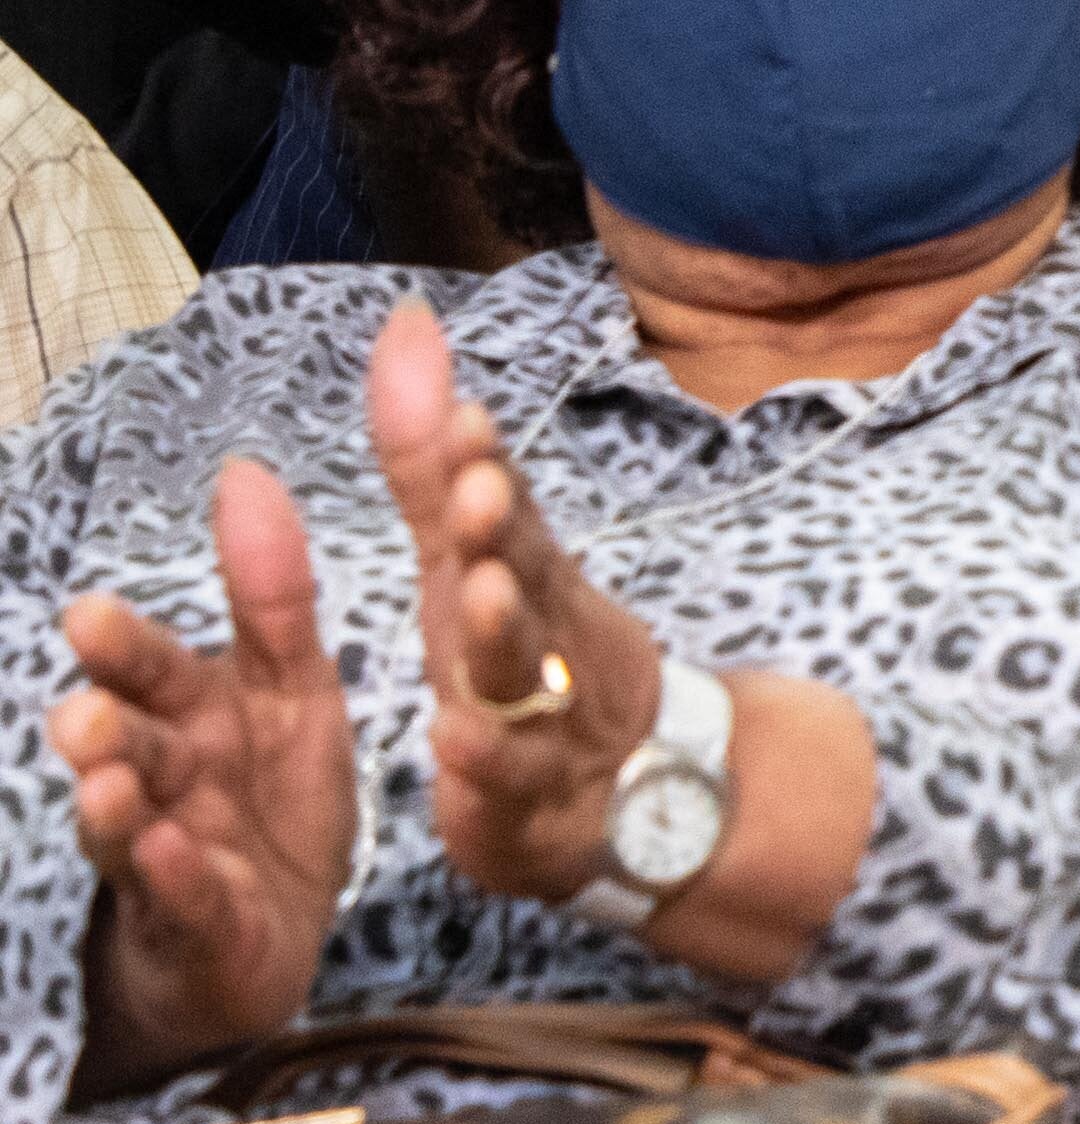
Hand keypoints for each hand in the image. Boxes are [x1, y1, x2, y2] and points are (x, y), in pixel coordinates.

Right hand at [51, 455, 356, 1094]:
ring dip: (116, 800)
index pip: (151, 667)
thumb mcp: (290, 689)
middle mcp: (163, 774)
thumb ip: (271, 594)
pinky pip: (181, 895)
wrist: (271, 934)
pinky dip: (172, 875)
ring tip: (107, 777)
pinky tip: (165, 852)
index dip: (122, 648)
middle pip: (124, 743)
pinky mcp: (193, 920)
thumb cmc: (269, 797)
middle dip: (101, 726)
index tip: (87, 616)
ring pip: (129, 821)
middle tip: (85, 710)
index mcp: (191, 711)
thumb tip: (243, 472)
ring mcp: (166, 848)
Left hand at [365, 298, 665, 906]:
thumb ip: (428, 455)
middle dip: (500, 535)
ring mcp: (543, 718)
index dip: (484, 468)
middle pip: (522, 579)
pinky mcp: (528, 803)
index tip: (468, 420)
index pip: (504, 512)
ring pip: (521, 677)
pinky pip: (509, 788)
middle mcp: (540, 637)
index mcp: (521, 576)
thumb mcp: (475, 554)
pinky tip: (457, 747)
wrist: (629, 789)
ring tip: (477, 596)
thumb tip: (405, 319)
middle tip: (476, 490)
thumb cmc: (529, 656)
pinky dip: (489, 770)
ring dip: (503, 635)